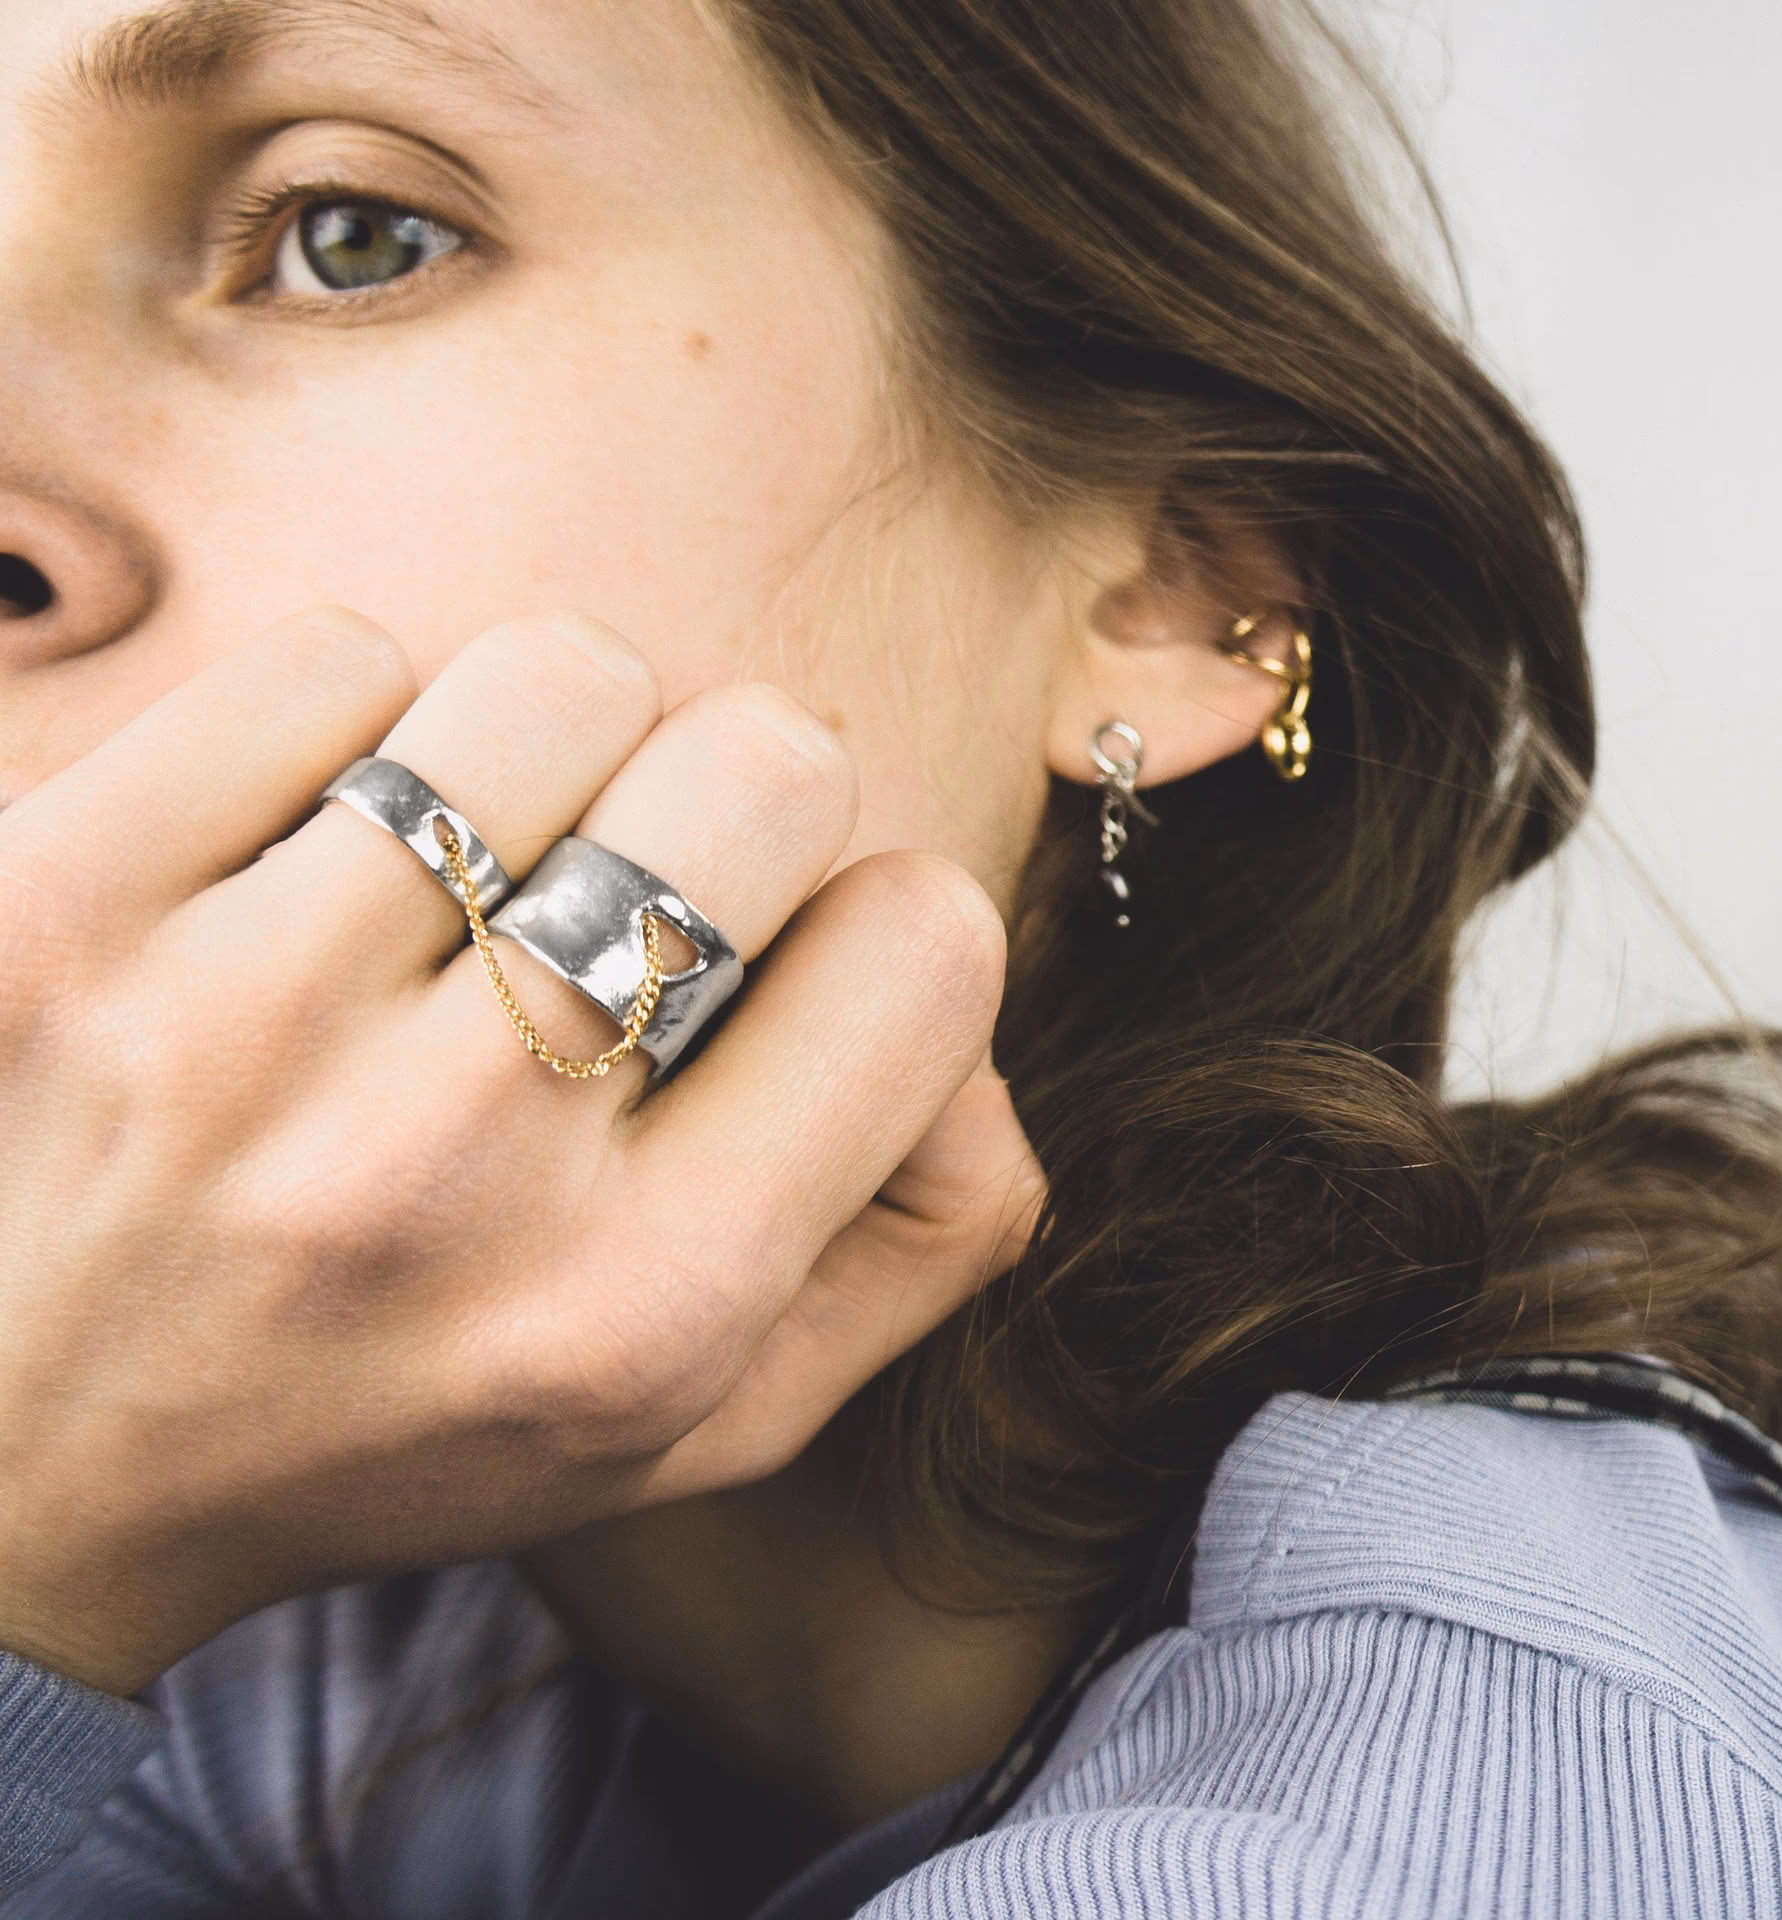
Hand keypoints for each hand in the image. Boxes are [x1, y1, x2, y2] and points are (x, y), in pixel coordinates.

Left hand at [0, 608, 1040, 1695]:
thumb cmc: (404, 1419)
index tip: (793, 970)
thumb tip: (959, 999)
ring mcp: (235, 1023)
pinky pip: (332, 659)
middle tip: (643, 888)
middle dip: (744, 801)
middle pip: (769, 766)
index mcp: (644, 1306)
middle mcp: (454, 1171)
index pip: (929, 947)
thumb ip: (917, 1237)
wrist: (19, 1466)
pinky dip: (356, 730)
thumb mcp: (707, 1417)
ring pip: (556, 676)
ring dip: (554, 753)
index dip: (891, 926)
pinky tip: (309, 862)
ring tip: (474, 877)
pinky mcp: (59, 902)